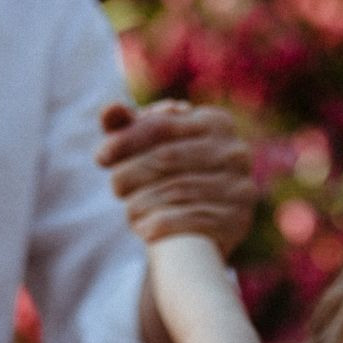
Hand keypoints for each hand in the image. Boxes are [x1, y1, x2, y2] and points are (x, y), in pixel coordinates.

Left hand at [98, 100, 257, 254]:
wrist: (206, 228)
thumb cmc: (174, 177)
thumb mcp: (152, 148)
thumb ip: (129, 127)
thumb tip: (110, 112)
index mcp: (216, 123)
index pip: (162, 125)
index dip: (128, 140)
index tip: (101, 157)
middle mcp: (235, 151)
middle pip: (167, 157)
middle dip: (134, 172)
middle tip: (116, 187)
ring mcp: (240, 187)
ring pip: (177, 190)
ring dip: (144, 202)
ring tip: (129, 211)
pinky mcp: (238, 220)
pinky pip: (192, 220)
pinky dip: (162, 225)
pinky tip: (144, 231)